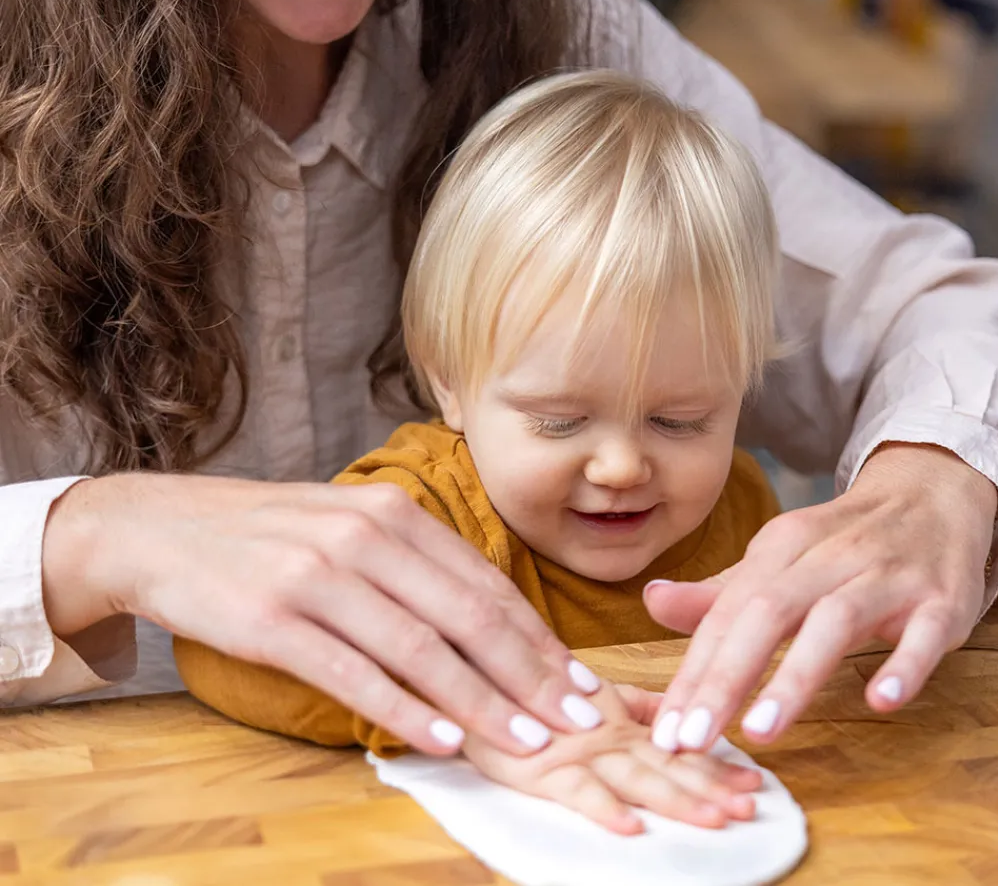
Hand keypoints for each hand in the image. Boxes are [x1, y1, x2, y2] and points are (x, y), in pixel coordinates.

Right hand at [41, 473, 602, 755]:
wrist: (162, 529)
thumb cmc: (268, 535)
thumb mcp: (347, 523)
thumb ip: (413, 562)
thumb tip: (487, 620)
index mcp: (391, 512)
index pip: (484, 583)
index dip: (538, 637)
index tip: (578, 681)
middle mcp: (363, 537)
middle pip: (467, 616)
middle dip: (530, 675)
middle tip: (576, 722)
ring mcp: (318, 577)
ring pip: (420, 649)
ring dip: (481, 703)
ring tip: (527, 743)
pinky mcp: (272, 621)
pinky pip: (353, 673)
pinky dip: (404, 710)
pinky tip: (442, 740)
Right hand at [463, 682, 760, 834]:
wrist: (473, 678)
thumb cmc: (530, 689)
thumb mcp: (587, 691)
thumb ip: (631, 703)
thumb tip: (675, 714)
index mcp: (617, 719)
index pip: (675, 747)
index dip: (714, 766)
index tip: (755, 782)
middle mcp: (603, 734)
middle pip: (664, 766)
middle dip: (708, 788)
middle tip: (749, 808)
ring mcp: (574, 750)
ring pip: (633, 778)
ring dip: (675, 799)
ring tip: (714, 820)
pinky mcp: (538, 768)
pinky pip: (576, 791)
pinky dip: (604, 809)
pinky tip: (632, 827)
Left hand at [644, 444, 996, 752]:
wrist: (929, 498)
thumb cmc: (841, 544)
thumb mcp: (777, 560)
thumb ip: (720, 594)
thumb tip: (652, 602)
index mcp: (779, 548)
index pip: (726, 613)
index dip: (694, 672)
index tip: (667, 729)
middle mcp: (827, 558)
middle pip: (768, 613)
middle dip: (725, 679)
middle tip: (693, 740)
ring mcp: (885, 576)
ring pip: (835, 621)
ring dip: (795, 676)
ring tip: (760, 731)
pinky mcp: (939, 598)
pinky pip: (922, 633)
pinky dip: (903, 664)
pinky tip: (880, 700)